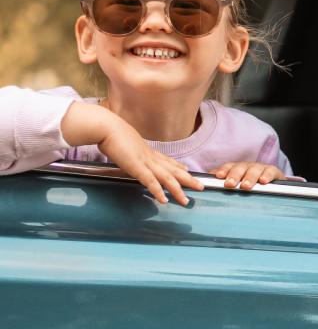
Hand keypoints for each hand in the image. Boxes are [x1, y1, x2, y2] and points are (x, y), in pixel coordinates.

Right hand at [62, 102, 201, 205]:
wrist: (105, 127)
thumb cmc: (110, 133)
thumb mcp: (124, 142)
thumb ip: (129, 149)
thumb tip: (127, 151)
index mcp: (147, 151)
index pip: (167, 160)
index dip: (178, 166)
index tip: (187, 170)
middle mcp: (150, 156)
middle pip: (173, 170)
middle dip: (188, 179)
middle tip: (200, 187)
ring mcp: (145, 161)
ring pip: (167, 178)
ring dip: (178, 190)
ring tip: (186, 201)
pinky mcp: (136, 167)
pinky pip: (150, 181)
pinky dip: (158, 191)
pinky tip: (164, 200)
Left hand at [209, 161, 287, 190]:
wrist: (272, 185)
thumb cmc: (250, 185)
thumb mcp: (235, 184)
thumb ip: (221, 182)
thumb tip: (203, 181)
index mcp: (237, 168)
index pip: (229, 167)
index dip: (224, 170)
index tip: (218, 176)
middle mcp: (248, 166)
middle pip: (240, 168)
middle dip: (234, 175)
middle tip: (229, 184)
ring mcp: (261, 168)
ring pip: (254, 169)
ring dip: (249, 177)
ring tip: (245, 186)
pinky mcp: (274, 172)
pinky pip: (270, 171)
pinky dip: (267, 175)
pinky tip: (263, 181)